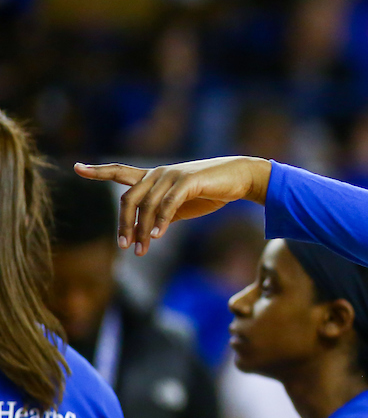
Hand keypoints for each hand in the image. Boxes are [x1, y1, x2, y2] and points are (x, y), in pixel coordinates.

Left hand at [75, 156, 271, 254]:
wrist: (239, 178)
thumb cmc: (211, 191)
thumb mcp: (182, 205)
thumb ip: (162, 213)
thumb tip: (145, 232)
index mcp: (154, 177)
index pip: (120, 172)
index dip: (98, 171)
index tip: (77, 167)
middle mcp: (158, 174)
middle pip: (128, 199)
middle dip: (123, 224)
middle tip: (124, 246)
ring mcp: (172, 176)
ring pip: (146, 205)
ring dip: (141, 230)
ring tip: (140, 250)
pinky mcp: (187, 181)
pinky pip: (166, 205)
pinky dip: (159, 222)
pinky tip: (156, 236)